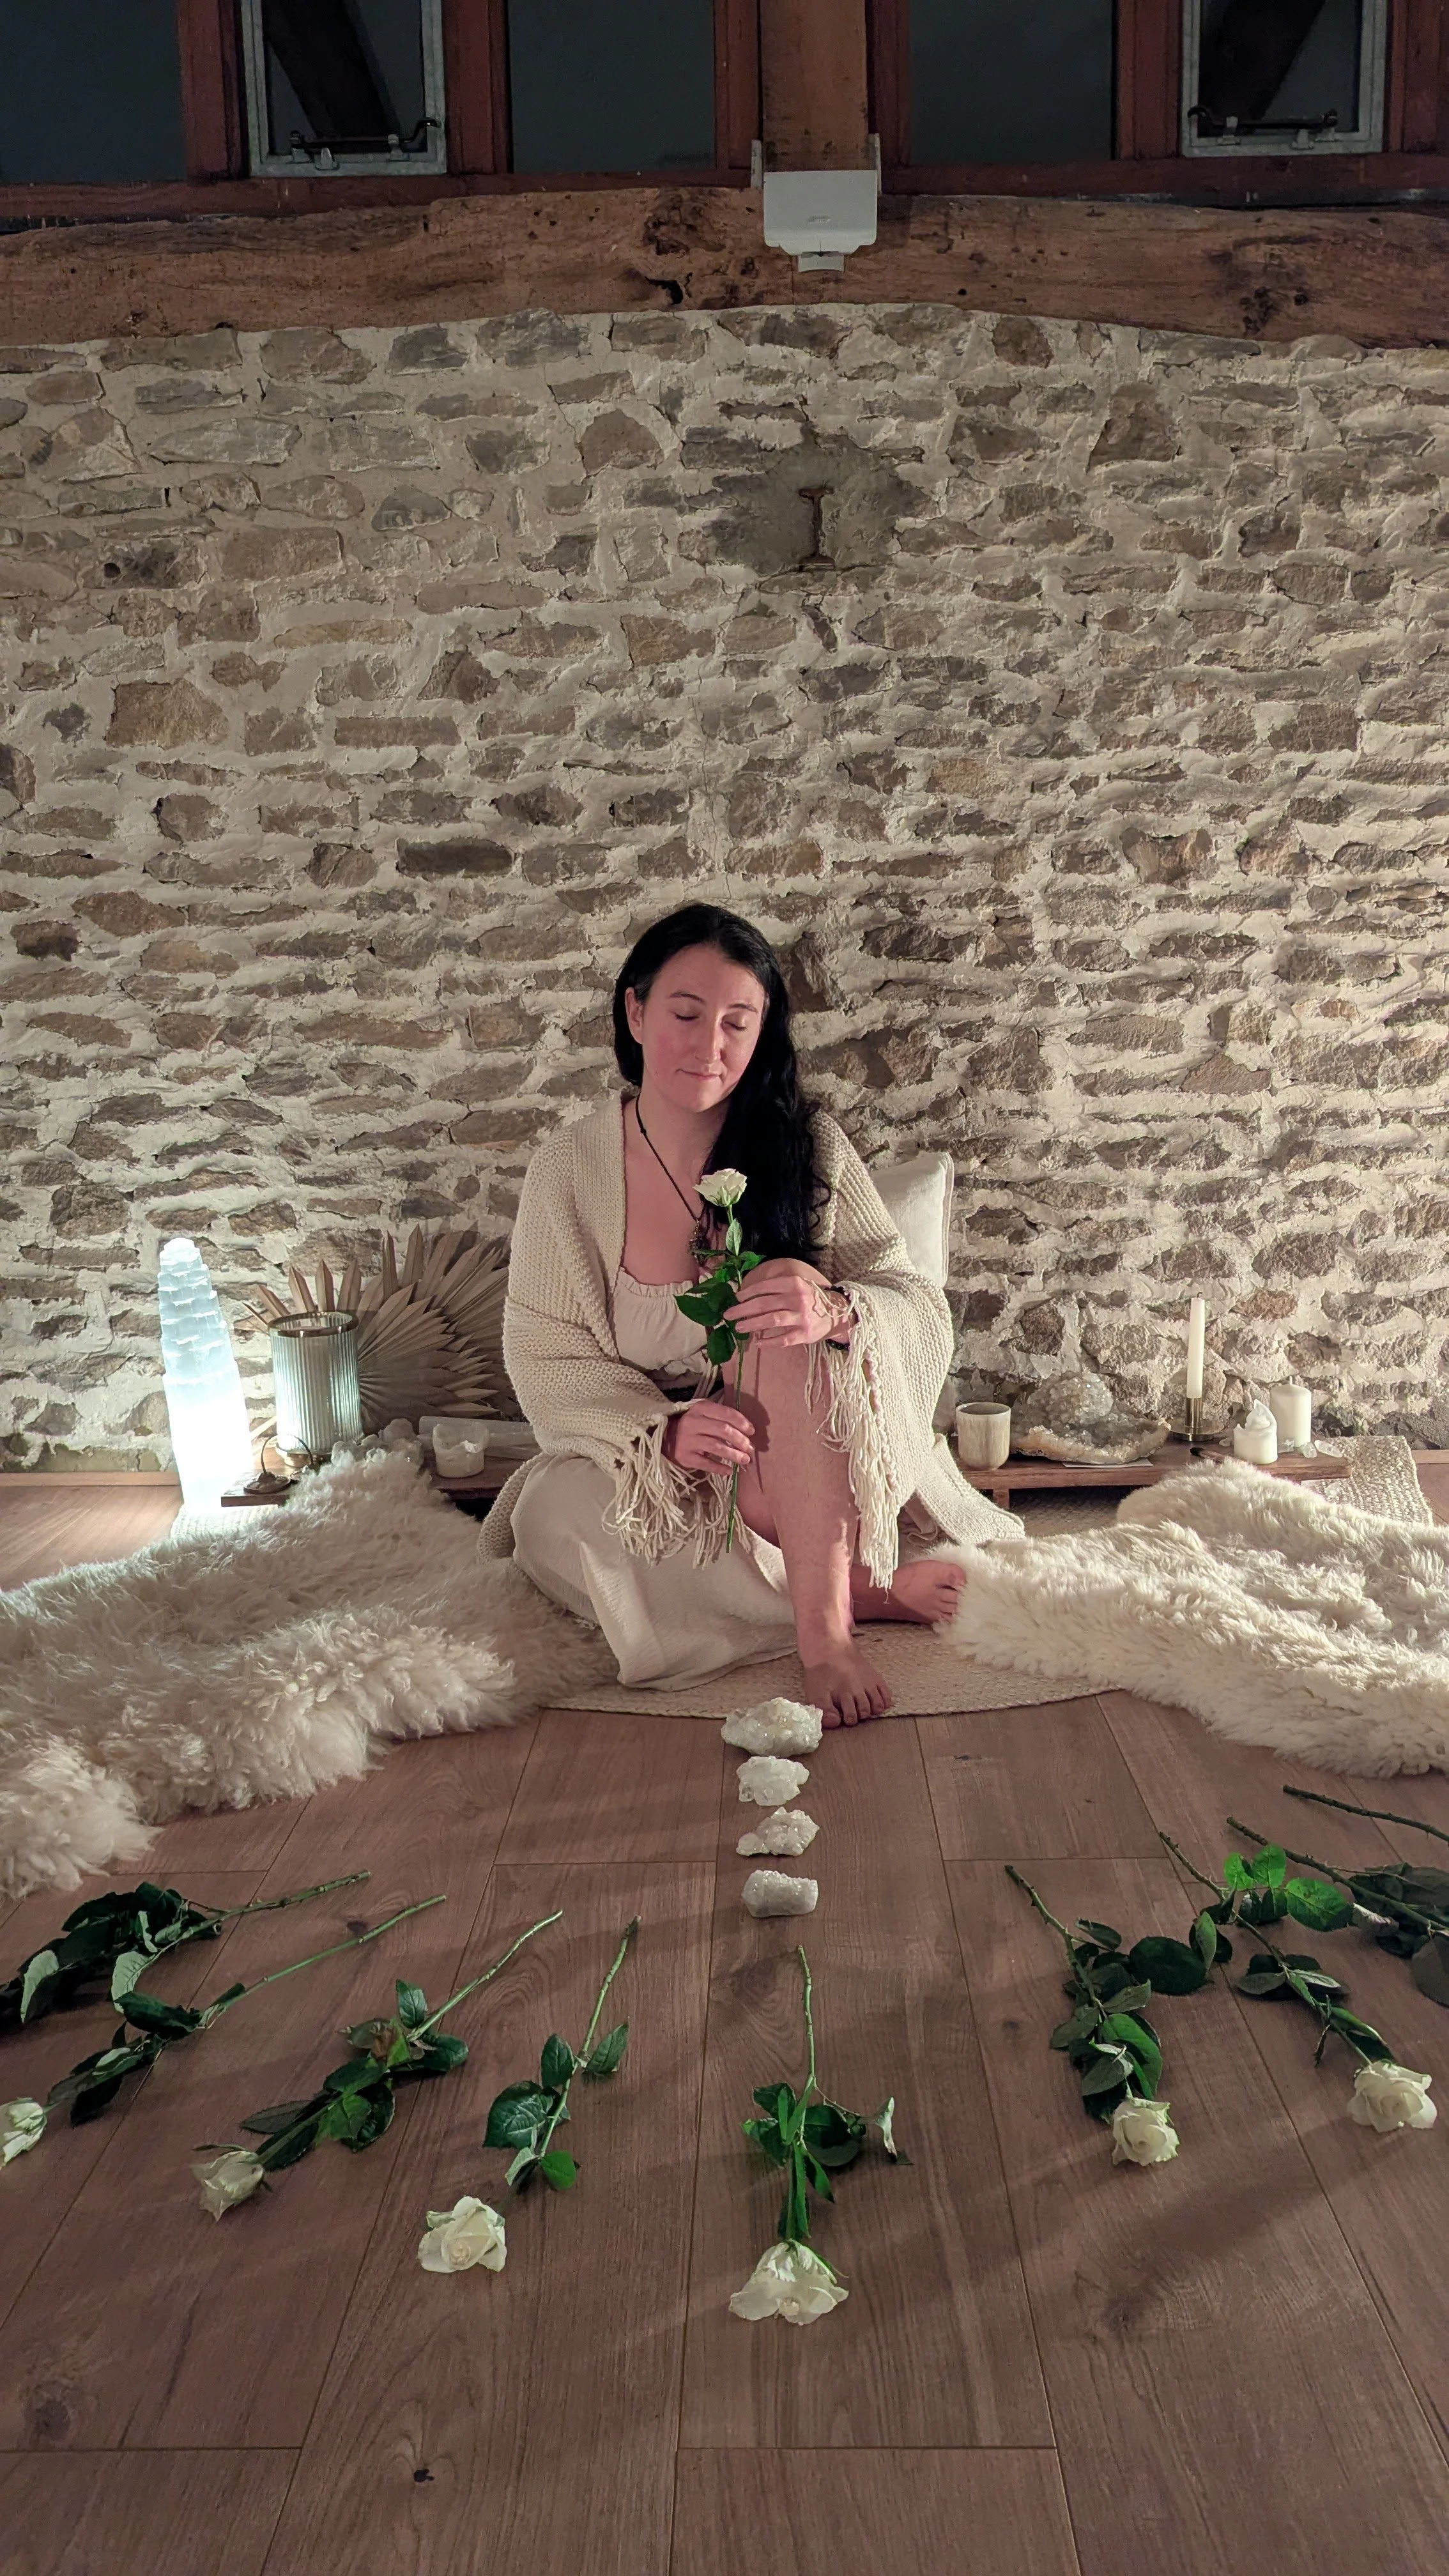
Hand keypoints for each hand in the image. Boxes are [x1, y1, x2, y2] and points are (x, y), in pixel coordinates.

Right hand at [663, 1397, 755, 1477]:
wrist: (666, 1439)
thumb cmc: (693, 1427)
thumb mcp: (705, 1416)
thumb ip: (722, 1420)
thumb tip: (748, 1433)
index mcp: (700, 1408)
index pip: (725, 1413)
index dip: (741, 1422)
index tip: (751, 1431)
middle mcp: (693, 1422)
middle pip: (723, 1430)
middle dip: (740, 1440)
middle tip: (750, 1449)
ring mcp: (688, 1440)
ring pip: (716, 1447)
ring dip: (734, 1455)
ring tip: (745, 1460)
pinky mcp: (685, 1456)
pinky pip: (706, 1463)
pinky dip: (720, 1468)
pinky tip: (730, 1471)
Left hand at [723, 1258, 850, 1349]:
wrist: (838, 1313)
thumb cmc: (812, 1298)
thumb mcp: (799, 1286)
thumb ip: (779, 1288)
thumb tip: (749, 1295)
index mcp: (795, 1284)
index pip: (766, 1287)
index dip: (748, 1293)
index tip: (735, 1298)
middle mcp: (798, 1299)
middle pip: (764, 1304)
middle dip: (743, 1309)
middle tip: (728, 1315)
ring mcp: (802, 1317)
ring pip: (771, 1320)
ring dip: (752, 1324)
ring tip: (739, 1327)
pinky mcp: (805, 1334)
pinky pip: (783, 1339)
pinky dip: (769, 1342)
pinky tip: (758, 1343)